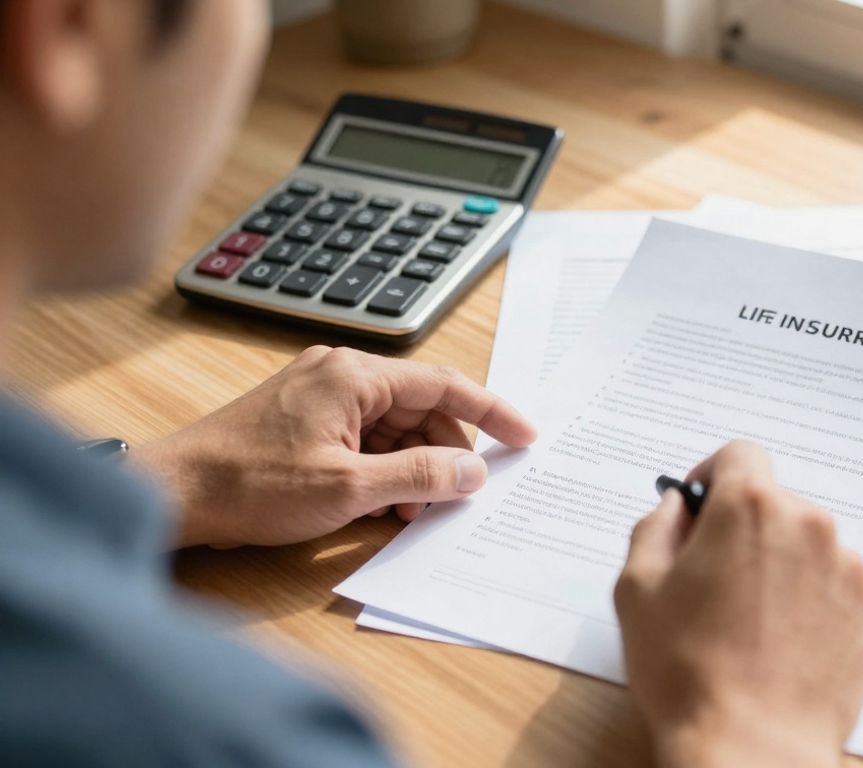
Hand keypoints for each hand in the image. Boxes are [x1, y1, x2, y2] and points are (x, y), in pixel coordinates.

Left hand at [135, 346, 535, 547]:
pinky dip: (383, 471)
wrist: (173, 493)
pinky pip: (365, 440)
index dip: (492, 413)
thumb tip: (473, 471)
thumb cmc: (250, 484)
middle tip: (459, 497)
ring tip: (413, 511)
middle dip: (446, 454)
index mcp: (355, 375)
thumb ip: (420, 475)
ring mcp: (320, 397)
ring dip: (413, 468)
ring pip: (394, 428)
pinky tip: (383, 507)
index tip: (525, 438)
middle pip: (422, 409)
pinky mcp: (304, 422)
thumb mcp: (349, 488)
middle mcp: (340, 375)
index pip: (445, 385)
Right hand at [614, 441, 862, 767]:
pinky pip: (834, 587)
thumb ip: (654, 528)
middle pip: (773, 503)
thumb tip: (675, 509)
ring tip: (748, 624)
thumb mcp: (637, 589)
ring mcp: (847, 569)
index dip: (712, 477)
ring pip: (805, 546)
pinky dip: (810, 604)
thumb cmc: (688, 673)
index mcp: (749, 508)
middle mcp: (809, 524)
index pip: (739, 455)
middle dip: (742, 531)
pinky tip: (781, 645)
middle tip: (713, 582)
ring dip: (780, 567)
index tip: (699, 511)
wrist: (753, 747)